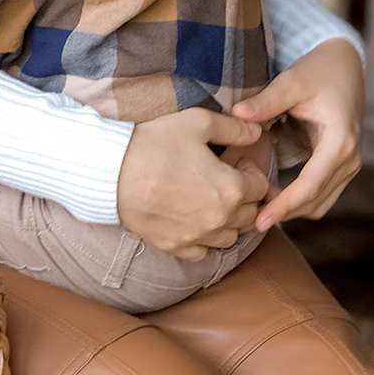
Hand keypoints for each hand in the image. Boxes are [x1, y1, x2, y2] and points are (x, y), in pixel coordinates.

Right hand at [117, 108, 265, 258]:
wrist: (112, 169)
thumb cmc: (155, 142)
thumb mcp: (197, 123)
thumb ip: (233, 129)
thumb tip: (255, 132)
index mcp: (231, 189)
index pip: (261, 187)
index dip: (252, 171)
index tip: (237, 162)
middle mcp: (219, 219)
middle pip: (249, 214)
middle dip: (244, 196)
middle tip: (226, 178)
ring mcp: (197, 237)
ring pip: (230, 236)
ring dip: (229, 220)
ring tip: (212, 199)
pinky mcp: (175, 246)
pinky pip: (203, 251)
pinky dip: (205, 239)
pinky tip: (194, 219)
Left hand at [232, 38, 364, 230]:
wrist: (345, 65)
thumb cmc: (319, 71)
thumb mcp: (292, 81)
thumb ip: (267, 101)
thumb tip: (238, 115)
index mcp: (341, 141)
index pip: (311, 185)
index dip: (285, 205)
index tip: (260, 220)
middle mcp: (350, 159)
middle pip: (315, 201)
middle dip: (283, 213)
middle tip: (245, 222)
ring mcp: (348, 165)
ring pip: (319, 203)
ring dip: (290, 210)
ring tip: (254, 212)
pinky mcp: (340, 166)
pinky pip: (320, 194)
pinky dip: (298, 201)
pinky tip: (270, 199)